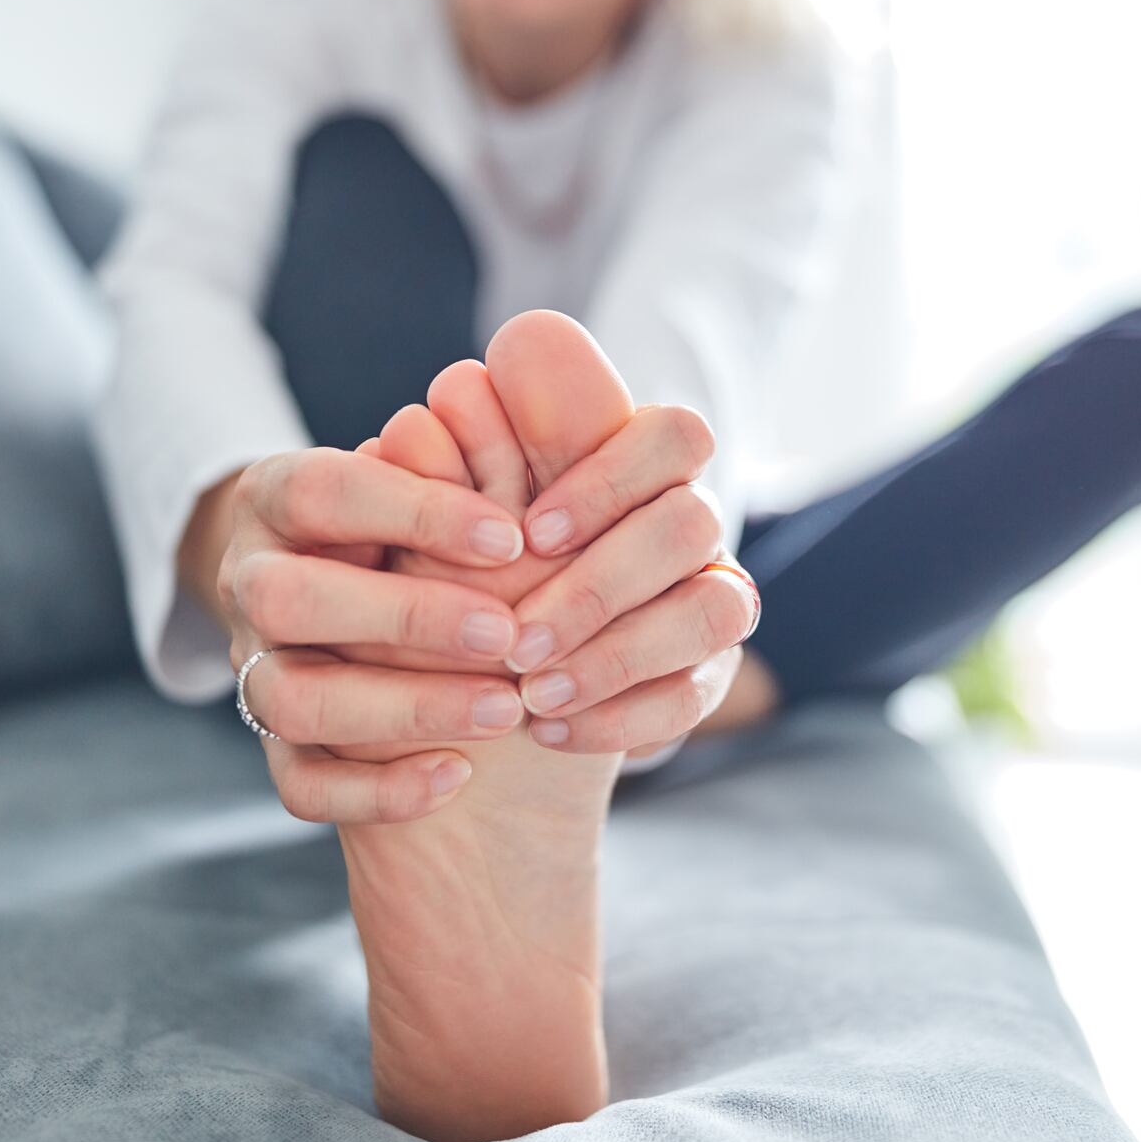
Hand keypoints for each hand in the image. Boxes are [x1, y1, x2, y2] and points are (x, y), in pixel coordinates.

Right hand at [210, 444, 541, 822]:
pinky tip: (457, 776)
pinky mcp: (272, 748)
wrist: (343, 593)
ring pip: (290, 700)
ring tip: (505, 710)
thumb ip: (476, 446)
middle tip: (507, 633)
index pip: (326, 491)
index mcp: (279, 495)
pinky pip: (301, 785)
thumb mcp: (438, 469)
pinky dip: (376, 790)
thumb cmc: (418, 520)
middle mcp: (250, 580)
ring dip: (402, 708)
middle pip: (288, 600)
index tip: (512, 538)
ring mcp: (252, 668)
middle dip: (403, 617)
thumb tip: (535, 385)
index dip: (415, 512)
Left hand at [365, 318, 758, 760]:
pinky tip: (551, 729)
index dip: (611, 479)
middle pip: (692, 522)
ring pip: (713, 608)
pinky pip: (694, 692)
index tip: (531, 535)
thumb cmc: (459, 583)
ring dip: (616, 655)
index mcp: (636, 465)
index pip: (673, 435)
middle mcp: (687, 521)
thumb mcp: (449, 531)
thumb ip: (452, 473)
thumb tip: (427, 412)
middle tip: (519, 640)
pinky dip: (621, 716)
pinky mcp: (707, 673)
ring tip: (532, 694)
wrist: (484, 697)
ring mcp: (710, 595)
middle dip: (602, 584)